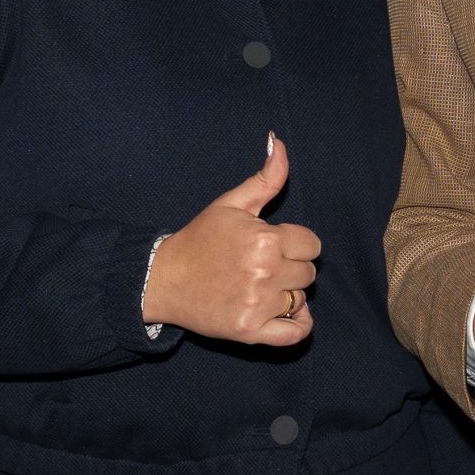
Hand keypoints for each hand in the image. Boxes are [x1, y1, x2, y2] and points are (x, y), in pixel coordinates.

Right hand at [142, 134, 319, 345]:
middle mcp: (264, 271)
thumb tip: (277, 141)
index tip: (274, 246)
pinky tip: (283, 313)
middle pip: (309, 273)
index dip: (295, 244)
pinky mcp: (249, 331)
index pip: (312, 245)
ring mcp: (257, 304)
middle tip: (261, 266)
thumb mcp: (231, 204)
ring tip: (258, 287)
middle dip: (291, 268)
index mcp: (264, 239)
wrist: (163, 279)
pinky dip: (297, 325)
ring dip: (286, 295)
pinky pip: (295, 333)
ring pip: (300, 300)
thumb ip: (265, 178)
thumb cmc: (200, 240)